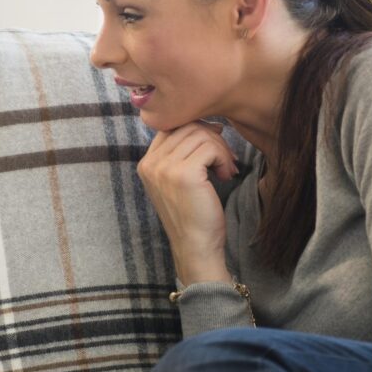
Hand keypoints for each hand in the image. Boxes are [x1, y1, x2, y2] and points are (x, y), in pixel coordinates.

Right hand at [138, 121, 238, 284]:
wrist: (195, 247)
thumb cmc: (193, 216)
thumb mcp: (179, 180)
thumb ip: (182, 154)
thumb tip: (208, 124)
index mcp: (146, 164)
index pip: (171, 127)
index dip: (196, 131)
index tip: (213, 147)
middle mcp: (151, 163)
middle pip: (187, 126)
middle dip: (212, 139)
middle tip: (224, 160)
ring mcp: (165, 168)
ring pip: (200, 134)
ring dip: (220, 149)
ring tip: (225, 170)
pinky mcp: (184, 174)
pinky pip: (210, 147)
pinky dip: (223, 158)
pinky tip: (225, 175)